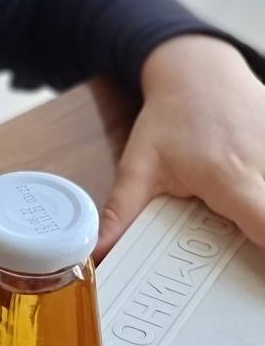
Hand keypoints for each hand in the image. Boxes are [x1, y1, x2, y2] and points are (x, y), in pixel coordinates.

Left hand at [95, 35, 264, 259]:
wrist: (199, 69)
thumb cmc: (171, 116)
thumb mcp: (140, 163)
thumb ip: (122, 211)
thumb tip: (96, 250)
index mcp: (231, 179)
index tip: (256, 276)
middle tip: (248, 253)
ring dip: (264, 215)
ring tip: (245, 221)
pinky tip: (252, 199)